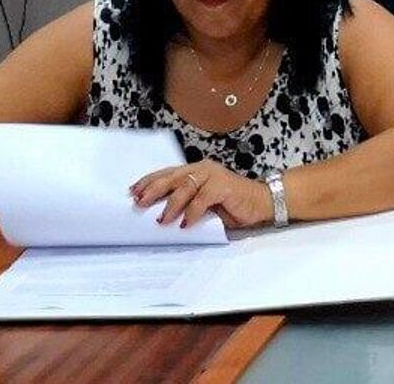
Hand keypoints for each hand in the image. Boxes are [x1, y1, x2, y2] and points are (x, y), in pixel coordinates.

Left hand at [132, 160, 273, 230]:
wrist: (261, 203)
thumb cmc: (232, 205)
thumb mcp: (203, 203)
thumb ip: (186, 203)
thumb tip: (158, 215)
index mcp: (196, 171)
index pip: (167, 173)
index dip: (149, 181)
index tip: (133, 192)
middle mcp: (203, 169)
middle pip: (172, 177)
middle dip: (153, 190)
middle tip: (139, 202)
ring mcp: (213, 175)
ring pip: (185, 187)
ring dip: (170, 204)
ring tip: (160, 219)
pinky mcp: (224, 186)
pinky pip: (202, 199)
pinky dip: (192, 212)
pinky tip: (184, 223)